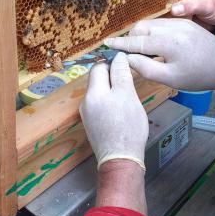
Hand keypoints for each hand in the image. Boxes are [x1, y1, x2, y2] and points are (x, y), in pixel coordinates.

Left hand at [80, 53, 148, 169]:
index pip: (99, 67)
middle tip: (128, 81)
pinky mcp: (91, 124)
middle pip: (97, 80)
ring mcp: (87, 114)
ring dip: (111, 89)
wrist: (120, 158)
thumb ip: (121, 74)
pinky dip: (109, 102)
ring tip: (127, 97)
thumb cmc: (127, 126)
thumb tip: (118, 57)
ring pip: (99, 93)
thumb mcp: (128, 95)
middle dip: (112, 76)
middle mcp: (86, 101)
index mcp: (93, 92)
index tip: (125, 65)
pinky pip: (99, 105)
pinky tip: (120, 110)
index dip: (112, 62)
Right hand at [105, 19, 214, 99]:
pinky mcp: (185, 22)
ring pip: (150, 24)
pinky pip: (161, 24)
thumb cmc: (197, 77)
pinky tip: (156, 46)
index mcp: (169, 43)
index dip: (119, 44)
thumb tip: (126, 58)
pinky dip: (152, 32)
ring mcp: (180, 22)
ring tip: (144, 52)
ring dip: (141, 35)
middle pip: (141, 29)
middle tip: (130, 55)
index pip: (136, 42)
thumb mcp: (169, 78)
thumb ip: (145, 68)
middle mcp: (173, 28)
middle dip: (131, 39)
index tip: (105, 44)